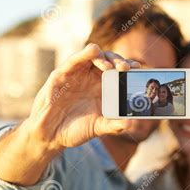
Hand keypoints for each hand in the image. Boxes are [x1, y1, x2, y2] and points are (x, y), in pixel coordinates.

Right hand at [0, 44, 139, 184]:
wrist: (50, 137)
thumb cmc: (73, 130)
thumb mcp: (96, 128)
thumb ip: (112, 125)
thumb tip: (128, 124)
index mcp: (101, 87)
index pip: (117, 71)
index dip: (128, 67)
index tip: (138, 69)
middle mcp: (89, 78)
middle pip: (107, 60)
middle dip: (119, 61)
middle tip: (127, 68)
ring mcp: (75, 75)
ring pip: (91, 56)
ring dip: (104, 57)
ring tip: (112, 66)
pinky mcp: (60, 75)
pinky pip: (73, 61)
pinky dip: (83, 54)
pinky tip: (93, 52)